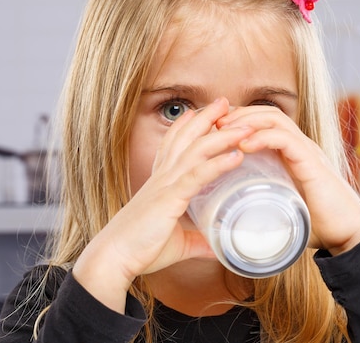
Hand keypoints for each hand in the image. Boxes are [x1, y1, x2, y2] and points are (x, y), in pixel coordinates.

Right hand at [72, 98, 253, 312]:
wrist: (114, 257)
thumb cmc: (139, 249)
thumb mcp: (177, 244)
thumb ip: (198, 241)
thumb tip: (217, 246)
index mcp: (160, 182)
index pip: (173, 145)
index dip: (187, 126)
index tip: (201, 112)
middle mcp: (162, 177)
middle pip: (187, 137)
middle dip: (208, 117)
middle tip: (226, 102)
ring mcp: (165, 184)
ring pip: (197, 150)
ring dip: (222, 135)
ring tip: (245, 124)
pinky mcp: (170, 197)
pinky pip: (198, 174)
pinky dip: (218, 163)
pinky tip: (237, 155)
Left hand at [217, 106, 359, 254]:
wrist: (349, 238)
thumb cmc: (315, 225)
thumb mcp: (280, 207)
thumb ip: (262, 202)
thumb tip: (232, 216)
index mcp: (292, 153)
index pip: (263, 122)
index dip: (238, 120)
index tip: (213, 129)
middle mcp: (301, 146)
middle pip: (266, 113)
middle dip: (238, 114)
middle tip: (213, 124)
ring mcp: (308, 152)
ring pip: (275, 119)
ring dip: (246, 120)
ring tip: (223, 130)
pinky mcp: (313, 163)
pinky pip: (286, 139)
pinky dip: (263, 137)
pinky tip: (244, 145)